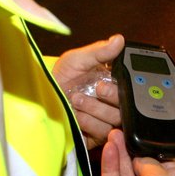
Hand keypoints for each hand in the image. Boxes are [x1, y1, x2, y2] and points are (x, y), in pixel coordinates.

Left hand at [53, 34, 123, 149]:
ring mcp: (106, 120)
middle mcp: (114, 103)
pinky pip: (103, 133)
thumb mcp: (78, 59)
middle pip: (128, 106)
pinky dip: (89, 123)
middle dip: (110, 97)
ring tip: (77, 100)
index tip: (108, 81)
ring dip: (96, 109)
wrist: (42, 97)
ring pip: (115, 120)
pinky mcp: (97, 135)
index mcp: (115, 83)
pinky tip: (76, 115)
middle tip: (96, 89)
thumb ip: (99, 51)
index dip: (125, 86)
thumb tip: (119, 40)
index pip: (132, 86)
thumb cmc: (62, 77)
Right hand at [100, 129, 174, 175]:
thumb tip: (139, 158)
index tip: (145, 137)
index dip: (154, 152)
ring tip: (114, 134)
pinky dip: (110, 164)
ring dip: (120, 153)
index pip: (165, 168)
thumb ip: (149, 161)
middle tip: (124, 132)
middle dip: (133, 150)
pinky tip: (110, 148)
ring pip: (125, 173)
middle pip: (142, 168)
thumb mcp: (161, 175)